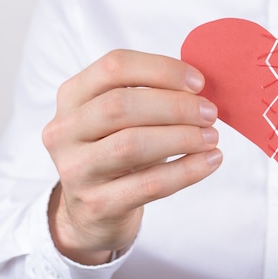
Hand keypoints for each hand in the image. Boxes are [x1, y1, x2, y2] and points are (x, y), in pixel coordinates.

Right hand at [42, 50, 221, 264]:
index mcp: (73, 96)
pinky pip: (149, 184)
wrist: (92, 212)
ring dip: (182, 137)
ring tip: (212, 137)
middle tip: (210, 113)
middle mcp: (65, 130)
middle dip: (175, 106)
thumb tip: (200, 88)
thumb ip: (152, 95)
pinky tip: (210, 161)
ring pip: (132, 144)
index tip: (198, 82)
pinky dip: (187, 170)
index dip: (161, 70)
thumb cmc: (117, 150)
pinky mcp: (97, 204)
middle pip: (121, 105)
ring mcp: (76, 170)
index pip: (114, 67)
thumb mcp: (122, 118)